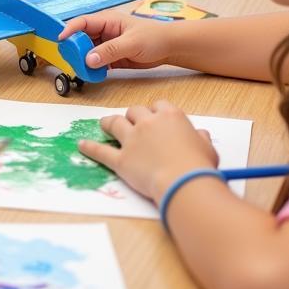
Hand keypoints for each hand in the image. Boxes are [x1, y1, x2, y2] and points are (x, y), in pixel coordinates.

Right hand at [60, 12, 171, 70]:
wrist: (170, 47)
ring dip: (83, 60)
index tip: (60, 40)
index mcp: (107, 20)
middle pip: (81, 38)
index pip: (82, 22)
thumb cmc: (153, 38)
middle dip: (74, 49)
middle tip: (69, 61)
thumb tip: (89, 59)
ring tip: (78, 70)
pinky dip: (92, 68)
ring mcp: (107, 44)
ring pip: (87, 52)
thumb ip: (110, 50)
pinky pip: (97, 62)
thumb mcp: (131, 43)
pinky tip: (91, 75)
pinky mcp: (112, 57)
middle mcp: (104, 31)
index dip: (69, 30)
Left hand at [78, 101, 217, 201]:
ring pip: (114, 123)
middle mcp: (148, 123)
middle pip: (134, 111)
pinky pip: (102, 151)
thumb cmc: (198, 165)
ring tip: (103, 124)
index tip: (154, 118)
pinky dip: (90, 148)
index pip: (158, 105)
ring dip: (108, 123)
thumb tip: (200, 135)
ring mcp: (132, 140)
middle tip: (131, 124)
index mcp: (170, 116)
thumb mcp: (207, 148)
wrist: (184, 182)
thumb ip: (200, 138)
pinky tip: (82, 146)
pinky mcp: (121, 159)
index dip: (154, 112)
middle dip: (132, 116)